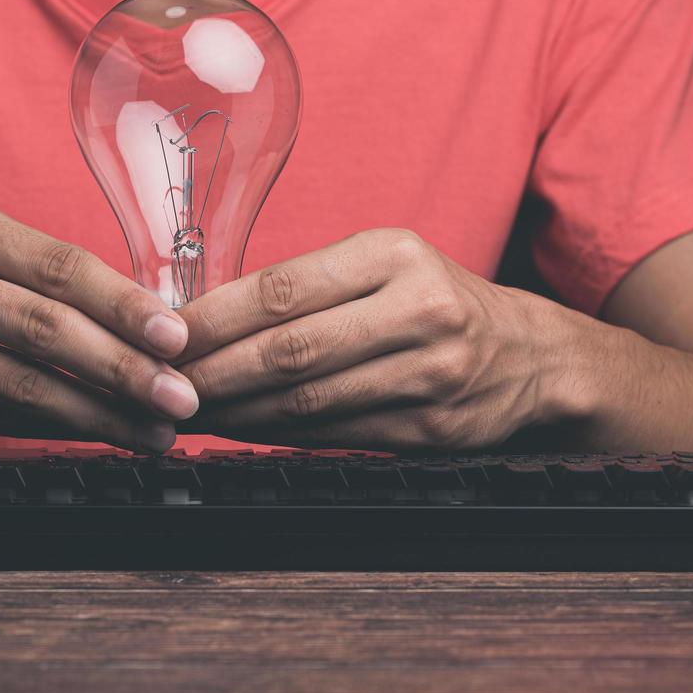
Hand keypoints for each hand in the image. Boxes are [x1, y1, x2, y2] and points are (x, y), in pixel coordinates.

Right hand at [0, 199, 198, 450]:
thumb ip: (32, 272)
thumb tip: (141, 313)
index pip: (57, 265)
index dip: (124, 304)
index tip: (178, 336)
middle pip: (45, 328)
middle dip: (125, 368)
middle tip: (182, 396)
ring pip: (23, 385)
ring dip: (101, 413)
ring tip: (157, 431)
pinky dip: (55, 430)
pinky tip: (100, 435)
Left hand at [175, 229, 568, 449]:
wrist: (533, 357)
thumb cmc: (434, 300)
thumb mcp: (385, 263)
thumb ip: (308, 283)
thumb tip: (202, 314)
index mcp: (395, 255)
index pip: (283, 288)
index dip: (214, 317)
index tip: (162, 333)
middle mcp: (419, 311)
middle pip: (289, 351)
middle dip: (212, 372)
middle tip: (159, 383)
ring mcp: (431, 376)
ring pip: (307, 402)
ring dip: (235, 411)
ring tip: (186, 410)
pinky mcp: (433, 430)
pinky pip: (334, 437)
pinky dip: (276, 437)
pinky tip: (239, 429)